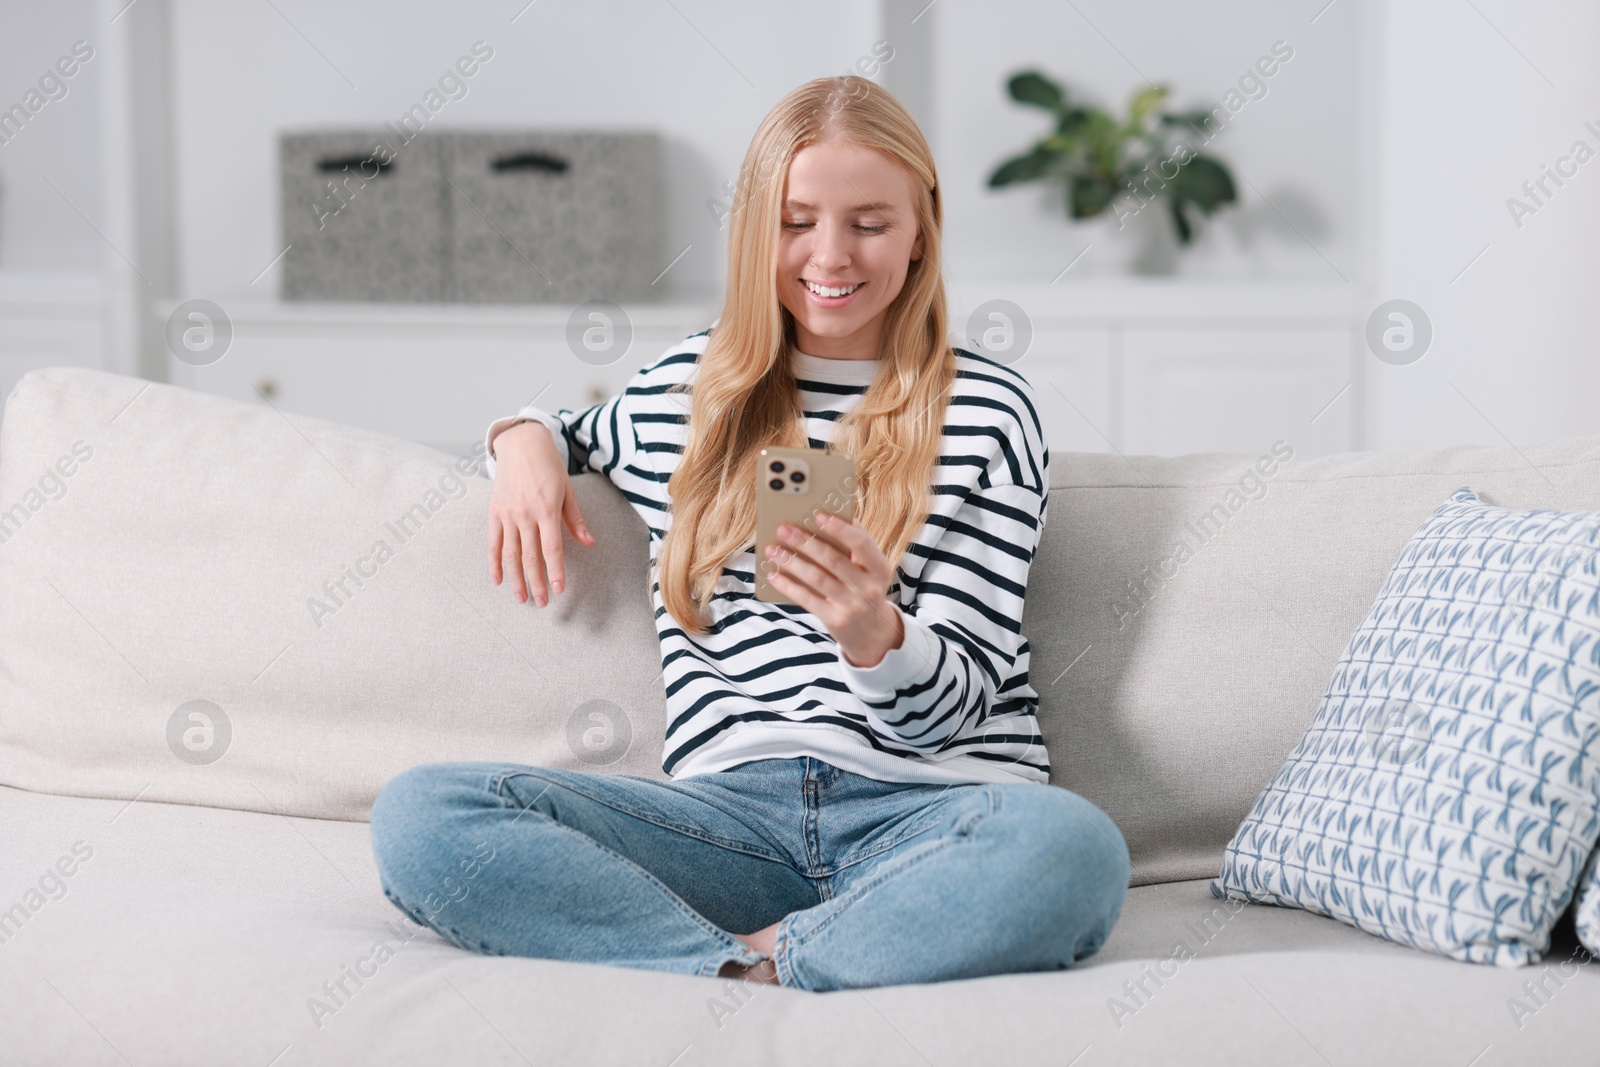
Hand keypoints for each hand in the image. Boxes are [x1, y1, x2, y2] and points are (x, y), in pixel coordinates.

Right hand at [487, 422, 595, 605]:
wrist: (521, 444)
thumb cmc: (549, 466)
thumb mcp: (567, 490)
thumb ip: (576, 520)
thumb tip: (590, 543)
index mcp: (547, 509)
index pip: (552, 548)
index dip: (555, 571)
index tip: (559, 589)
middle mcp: (525, 514)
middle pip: (530, 557)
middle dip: (537, 582)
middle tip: (542, 603)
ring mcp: (507, 514)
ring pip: (510, 554)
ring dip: (516, 579)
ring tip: (522, 599)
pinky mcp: (494, 512)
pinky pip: (493, 543)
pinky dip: (494, 563)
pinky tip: (498, 580)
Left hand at [762, 510, 903, 668]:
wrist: (872, 633)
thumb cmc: (865, 589)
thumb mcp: (871, 569)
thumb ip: (857, 545)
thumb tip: (833, 514)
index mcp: (880, 568)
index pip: (860, 543)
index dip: (839, 528)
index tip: (817, 514)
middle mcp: (868, 587)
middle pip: (833, 559)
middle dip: (805, 542)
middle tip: (784, 528)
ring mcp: (852, 606)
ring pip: (817, 578)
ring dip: (792, 561)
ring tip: (773, 549)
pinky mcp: (835, 620)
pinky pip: (807, 599)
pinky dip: (788, 585)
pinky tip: (773, 574)